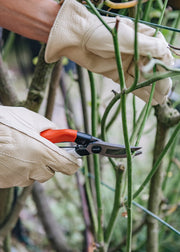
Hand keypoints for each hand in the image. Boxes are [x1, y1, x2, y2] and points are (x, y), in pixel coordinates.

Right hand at [0, 106, 80, 187]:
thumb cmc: (4, 123)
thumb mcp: (30, 118)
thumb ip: (49, 127)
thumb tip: (58, 132)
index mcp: (44, 152)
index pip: (69, 166)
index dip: (74, 162)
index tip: (75, 158)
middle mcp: (33, 168)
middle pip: (51, 172)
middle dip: (48, 161)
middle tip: (39, 149)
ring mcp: (18, 177)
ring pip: (33, 175)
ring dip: (32, 166)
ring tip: (18, 150)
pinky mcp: (6, 182)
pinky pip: (18, 177)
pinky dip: (18, 169)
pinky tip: (8, 157)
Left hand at [45, 0, 173, 104]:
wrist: (78, 39)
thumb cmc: (102, 32)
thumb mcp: (128, 37)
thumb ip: (148, 46)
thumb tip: (166, 53)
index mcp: (143, 39)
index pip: (159, 53)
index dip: (164, 64)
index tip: (166, 74)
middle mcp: (136, 52)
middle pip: (152, 68)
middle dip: (159, 81)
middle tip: (165, 94)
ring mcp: (127, 63)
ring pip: (142, 78)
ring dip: (151, 89)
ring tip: (160, 100)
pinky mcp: (117, 74)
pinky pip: (131, 84)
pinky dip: (139, 92)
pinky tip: (149, 100)